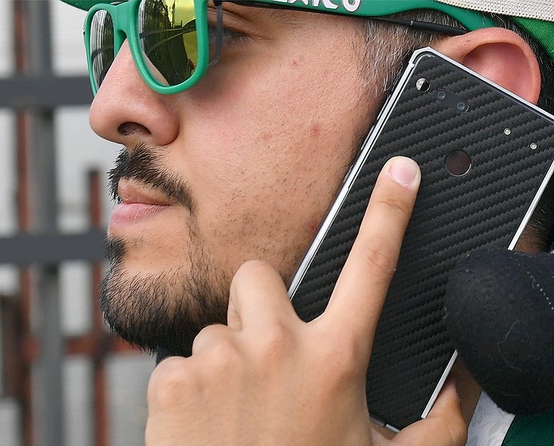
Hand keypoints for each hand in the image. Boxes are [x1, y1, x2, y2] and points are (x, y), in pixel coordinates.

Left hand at [145, 157, 466, 445]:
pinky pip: (182, 362)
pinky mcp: (173, 379)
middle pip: (259, 277)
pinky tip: (205, 424)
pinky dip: (191, 388)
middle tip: (265, 353)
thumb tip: (461, 388)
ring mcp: (220, 359)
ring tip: (235, 410)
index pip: (373, 267)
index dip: (390, 213)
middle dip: (259, 306)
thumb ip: (434, 423)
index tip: (399, 174)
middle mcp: (277, 346)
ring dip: (226, 358)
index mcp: (335, 358)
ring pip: (217, 328)